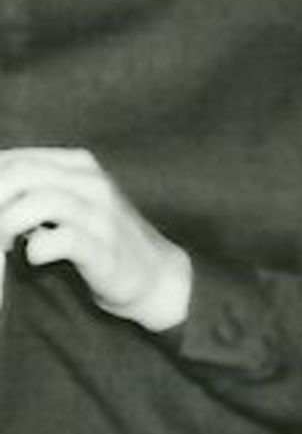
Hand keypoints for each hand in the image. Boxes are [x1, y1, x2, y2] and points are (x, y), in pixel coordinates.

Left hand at [0, 148, 191, 332]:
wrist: (154, 273)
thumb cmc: (99, 237)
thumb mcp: (70, 200)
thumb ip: (35, 188)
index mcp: (78, 165)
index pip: (14, 160)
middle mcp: (91, 182)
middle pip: (23, 174)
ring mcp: (102, 214)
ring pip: (42, 201)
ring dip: (8, 223)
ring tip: (2, 244)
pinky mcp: (105, 249)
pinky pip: (63, 240)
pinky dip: (37, 248)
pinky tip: (31, 256)